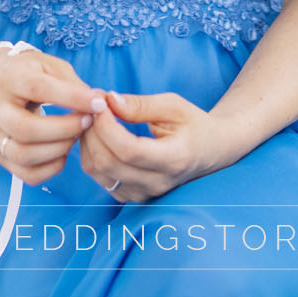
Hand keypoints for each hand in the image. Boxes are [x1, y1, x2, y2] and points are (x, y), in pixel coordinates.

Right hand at [0, 48, 104, 186]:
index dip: (71, 98)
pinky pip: (26, 174)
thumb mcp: (50, 66)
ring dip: (58, 149)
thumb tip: (96, 105)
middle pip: (25, 129)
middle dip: (64, 129)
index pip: (38, 89)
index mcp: (9, 79)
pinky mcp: (0, 155)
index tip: (97, 103)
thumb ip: (71, 84)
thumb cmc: (30, 72)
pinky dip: (51, 168)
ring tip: (75, 136)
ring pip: (24, 155)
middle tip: (87, 122)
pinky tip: (62, 152)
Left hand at [79, 90, 223, 202]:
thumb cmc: (193, 124)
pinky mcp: (130, 196)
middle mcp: (156, 183)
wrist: (209, 151)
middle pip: (108, 162)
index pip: (128, 150)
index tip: (101, 102)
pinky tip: (99, 134)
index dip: (107, 126)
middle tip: (93, 104)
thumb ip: (141, 105)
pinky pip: (99, 177)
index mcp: (173, 159)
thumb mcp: (174, 106)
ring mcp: (142, 194)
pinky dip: (91, 153)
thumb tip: (109, 101)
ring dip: (88, 141)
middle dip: (93, 130)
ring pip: (97, 171)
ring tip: (94, 117)